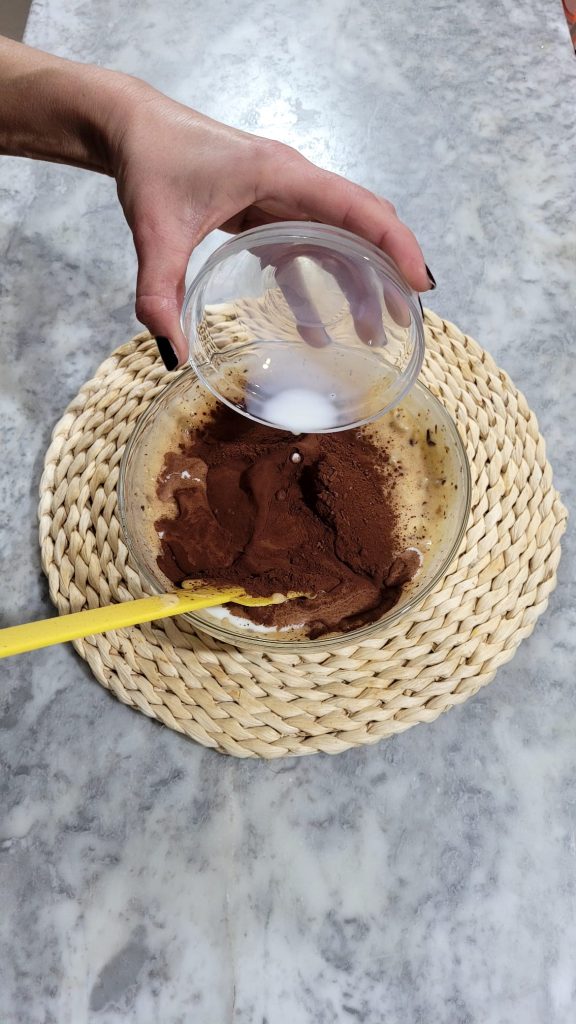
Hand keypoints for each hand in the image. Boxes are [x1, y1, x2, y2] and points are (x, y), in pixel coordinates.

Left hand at [110, 85, 433, 366]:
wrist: (130, 127)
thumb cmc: (150, 161)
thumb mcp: (154, 230)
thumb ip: (159, 292)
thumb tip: (172, 352)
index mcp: (282, 175)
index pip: (358, 207)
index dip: (395, 243)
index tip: (419, 282)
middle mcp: (293, 183)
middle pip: (361, 227)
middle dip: (386, 273)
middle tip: (400, 322)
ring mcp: (283, 195)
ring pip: (339, 239)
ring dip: (357, 282)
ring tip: (369, 332)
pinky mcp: (268, 209)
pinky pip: (307, 247)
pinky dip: (317, 284)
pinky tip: (314, 328)